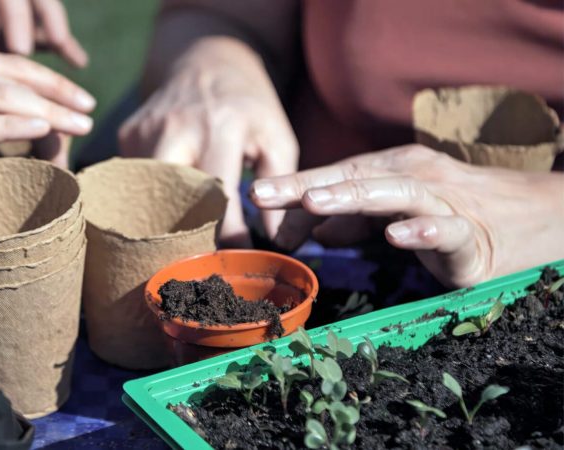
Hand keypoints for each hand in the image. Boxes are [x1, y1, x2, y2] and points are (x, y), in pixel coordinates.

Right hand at [0, 43, 93, 155]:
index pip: (5, 66)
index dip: (44, 79)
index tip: (73, 94)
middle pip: (14, 78)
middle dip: (58, 92)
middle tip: (90, 108)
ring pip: (1, 98)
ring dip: (47, 110)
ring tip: (81, 122)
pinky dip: (8, 125)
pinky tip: (37, 130)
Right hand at [119, 38, 297, 246]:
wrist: (206, 59)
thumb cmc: (249, 106)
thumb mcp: (277, 136)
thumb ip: (280, 186)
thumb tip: (276, 241)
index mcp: (223, 128)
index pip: (222, 198)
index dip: (229, 238)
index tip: (235, 265)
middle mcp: (179, 128)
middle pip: (172, 200)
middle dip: (184, 237)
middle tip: (197, 264)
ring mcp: (147, 130)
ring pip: (146, 195)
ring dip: (161, 223)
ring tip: (174, 246)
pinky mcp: (127, 134)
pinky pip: (133, 181)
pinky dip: (147, 199)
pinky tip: (161, 204)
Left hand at [250, 145, 563, 286]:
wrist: (530, 218)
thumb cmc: (451, 214)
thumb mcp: (389, 216)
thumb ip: (349, 220)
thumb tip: (306, 226)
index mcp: (389, 172)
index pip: (334, 176)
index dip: (294, 185)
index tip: (254, 195)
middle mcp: (412, 177)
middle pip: (353, 178)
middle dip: (307, 185)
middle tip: (264, 194)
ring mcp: (441, 201)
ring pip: (394, 194)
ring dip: (353, 196)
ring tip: (316, 201)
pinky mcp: (469, 235)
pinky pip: (445, 230)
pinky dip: (422, 231)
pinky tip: (398, 235)